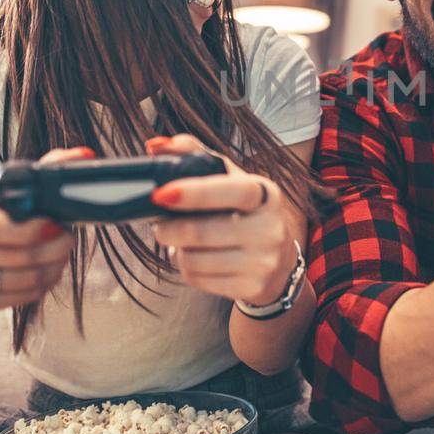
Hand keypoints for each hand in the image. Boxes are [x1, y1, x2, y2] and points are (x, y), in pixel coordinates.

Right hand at [0, 146, 86, 315]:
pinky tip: (47, 272)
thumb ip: (42, 171)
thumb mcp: (1, 194)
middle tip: (68, 239)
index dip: (25, 230)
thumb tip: (84, 154)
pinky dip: (39, 286)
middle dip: (52, 249)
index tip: (55, 224)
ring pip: (18, 281)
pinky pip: (15, 298)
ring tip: (61, 255)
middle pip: (12, 256)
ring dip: (51, 268)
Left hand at [146, 135, 294, 307]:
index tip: (161, 193)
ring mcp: (264, 261)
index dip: (195, 193)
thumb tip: (156, 146)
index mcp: (264, 193)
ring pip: (195, 260)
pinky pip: (200, 280)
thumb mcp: (230, 181)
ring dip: (178, 252)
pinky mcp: (253, 287)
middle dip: (169, 229)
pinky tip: (196, 261)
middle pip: (202, 232)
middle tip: (160, 225)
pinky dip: (188, 270)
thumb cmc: (244, 214)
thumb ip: (195, 156)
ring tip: (181, 244)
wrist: (278, 262)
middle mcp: (270, 227)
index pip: (232, 190)